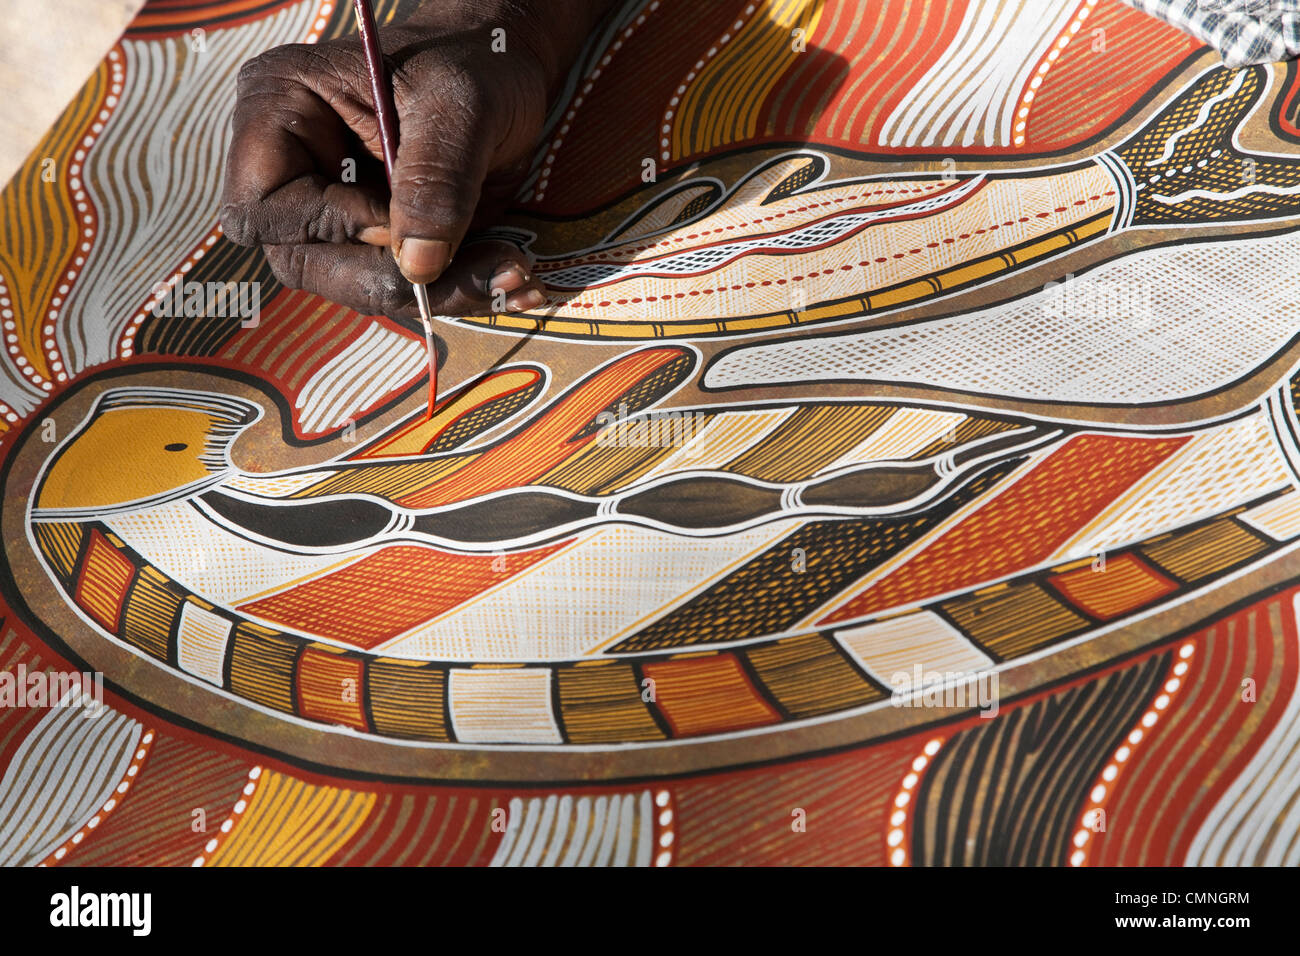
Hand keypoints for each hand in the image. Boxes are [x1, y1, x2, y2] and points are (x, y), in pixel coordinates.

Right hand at [219, 5, 595, 316]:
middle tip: (485, 267)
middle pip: (306, 262)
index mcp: (278, 112)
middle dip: (393, 279)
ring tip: (515, 272)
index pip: (264, 208)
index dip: (331, 227)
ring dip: (440, 293)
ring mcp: (337, 211)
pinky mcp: (382, 240)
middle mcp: (295, 169)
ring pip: (360, 285)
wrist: (505, 67)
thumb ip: (435, 178)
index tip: (402, 220)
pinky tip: (514, 280)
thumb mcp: (459, 104)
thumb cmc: (471, 62)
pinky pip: (405, 286)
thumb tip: (418, 265)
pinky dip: (460, 289)